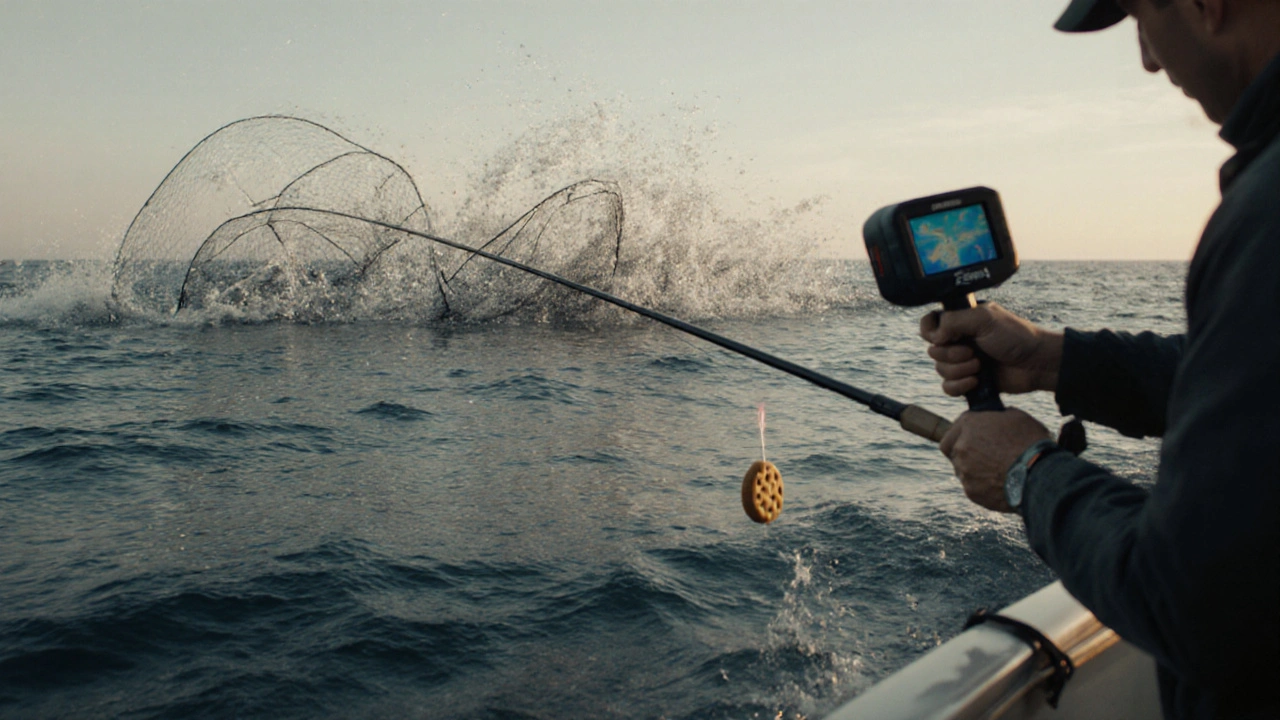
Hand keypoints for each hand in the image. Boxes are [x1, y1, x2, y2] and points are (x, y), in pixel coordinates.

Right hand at [919, 302, 1063, 396]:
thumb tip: (934, 337)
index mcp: (960, 320)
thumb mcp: (984, 318)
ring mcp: (962, 361)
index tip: (942, 337)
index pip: (929, 323)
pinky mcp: (967, 381)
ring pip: (940, 370)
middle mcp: (958, 340)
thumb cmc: (1015, 336)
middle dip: (951, 355)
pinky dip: (959, 386)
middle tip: (973, 352)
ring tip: (980, 366)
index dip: (929, 331)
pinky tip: (976, 381)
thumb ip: (954, 321)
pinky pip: (947, 387)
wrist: (1036, 364)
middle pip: (933, 351)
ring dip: (959, 370)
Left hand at [940, 409, 1052, 512]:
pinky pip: (973, 487)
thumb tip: (996, 418)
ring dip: (975, 470)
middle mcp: (961, 448)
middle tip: (984, 456)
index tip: (972, 440)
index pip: (951, 432)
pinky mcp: (972, 492)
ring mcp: (965, 471)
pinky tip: (1001, 483)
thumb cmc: (1031, 443)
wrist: (1039, 475)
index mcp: (969, 425)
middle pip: (954, 452)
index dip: (961, 436)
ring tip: (998, 471)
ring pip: (963, 471)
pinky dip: (983, 486)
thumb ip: (998, 416)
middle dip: (966, 454)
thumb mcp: (1017, 417)